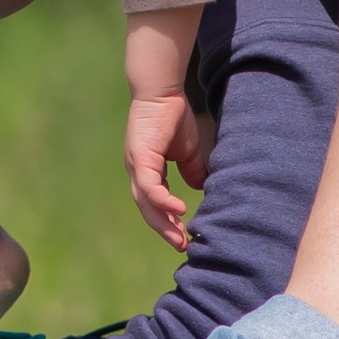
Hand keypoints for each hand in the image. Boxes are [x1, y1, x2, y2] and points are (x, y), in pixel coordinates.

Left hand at [124, 92, 206, 247]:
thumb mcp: (187, 151)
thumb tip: (202, 188)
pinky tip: (179, 210)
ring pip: (147, 203)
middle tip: (181, 246)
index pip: (155, 204)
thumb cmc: (172, 116)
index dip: (168, 222)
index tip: (184, 238)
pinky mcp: (139, 157)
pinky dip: (163, 201)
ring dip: (163, 222)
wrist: (162, 91)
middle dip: (165, 229)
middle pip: (148, 210)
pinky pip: (150, 187)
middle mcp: (138, 172)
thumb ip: (192, 170)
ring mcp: (136, 166)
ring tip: (180, 237)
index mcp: (147, 171)